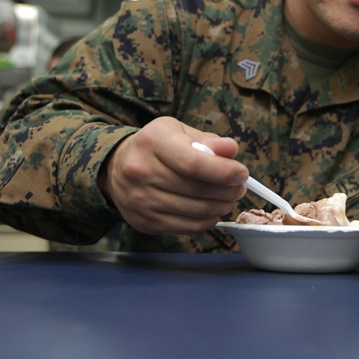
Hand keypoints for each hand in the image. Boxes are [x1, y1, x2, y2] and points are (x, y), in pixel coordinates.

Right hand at [98, 117, 247, 234]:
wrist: (116, 168)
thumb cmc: (156, 147)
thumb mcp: (178, 132)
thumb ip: (208, 140)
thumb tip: (231, 151)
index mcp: (153, 142)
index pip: (193, 163)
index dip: (223, 171)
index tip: (241, 174)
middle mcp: (142, 171)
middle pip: (197, 189)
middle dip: (227, 190)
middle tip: (239, 187)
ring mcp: (141, 199)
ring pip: (195, 211)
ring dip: (221, 207)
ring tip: (228, 198)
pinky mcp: (145, 221)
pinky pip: (187, 227)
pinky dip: (207, 220)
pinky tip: (212, 210)